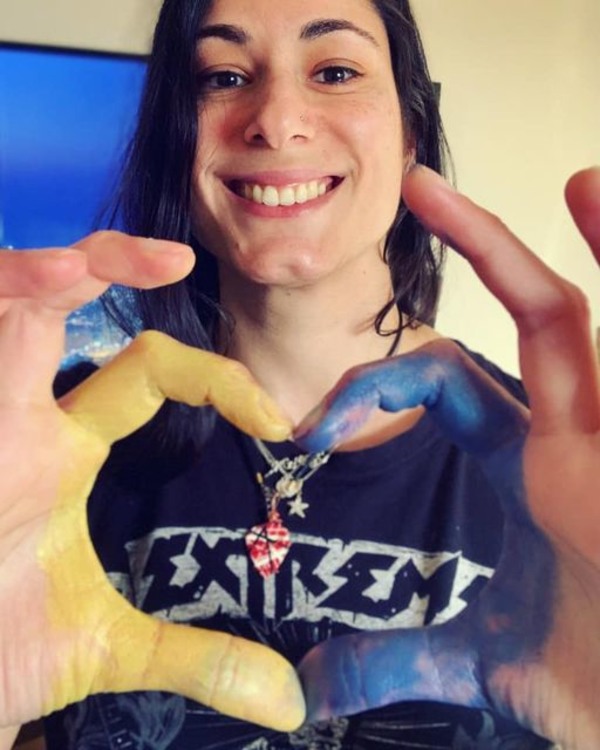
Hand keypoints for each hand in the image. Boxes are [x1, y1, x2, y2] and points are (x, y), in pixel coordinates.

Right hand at [0, 232, 303, 733]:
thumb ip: (196, 658)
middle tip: (170, 258)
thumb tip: (290, 700)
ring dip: (21, 275)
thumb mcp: (101, 646)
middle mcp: (10, 417)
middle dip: (100, 262)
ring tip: (73, 268)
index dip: (213, 376)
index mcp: (57, 448)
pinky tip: (17, 291)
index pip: (146, 372)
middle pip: (50, 304)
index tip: (275, 420)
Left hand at [295, 167, 599, 748]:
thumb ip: (397, 657)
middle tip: (418, 187)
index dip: (372, 386)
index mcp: (534, 465)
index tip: (305, 429)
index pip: (446, 383)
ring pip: (583, 318)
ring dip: (581, 240)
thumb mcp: (483, 659)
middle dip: (481, 246)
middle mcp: (582, 433)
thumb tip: (309, 687)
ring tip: (574, 179)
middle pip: (534, 315)